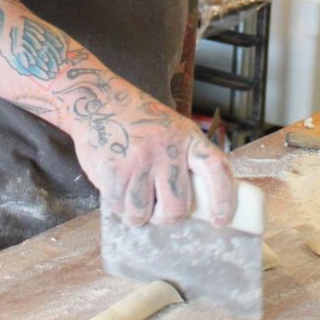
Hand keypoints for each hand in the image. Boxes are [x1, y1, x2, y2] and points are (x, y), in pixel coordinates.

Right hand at [69, 79, 234, 228]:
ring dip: (139, 213)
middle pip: (177, 206)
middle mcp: (166, 148)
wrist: (96, 100)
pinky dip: (119, 206)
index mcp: (187, 136)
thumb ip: (185, 159)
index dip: (223, 198)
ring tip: (134, 193)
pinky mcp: (113, 172)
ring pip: (144, 213)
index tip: (221, 219)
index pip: (216, 168)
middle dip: (167, 216)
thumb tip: (197, 202)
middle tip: (160, 209)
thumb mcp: (172, 129)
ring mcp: (139, 161)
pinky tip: (118, 187)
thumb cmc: (138, 119)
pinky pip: (120, 209)